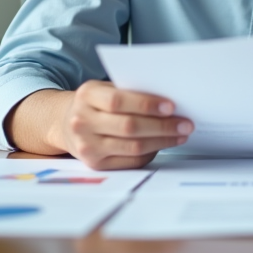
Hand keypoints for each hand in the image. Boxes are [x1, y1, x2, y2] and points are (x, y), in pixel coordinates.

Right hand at [8, 82, 193, 169]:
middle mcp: (83, 122)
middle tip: (185, 123)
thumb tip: (168, 101)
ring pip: (133, 146)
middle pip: (129, 126)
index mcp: (87, 96)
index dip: (146, 104)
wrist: (66, 123)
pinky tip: (163, 144)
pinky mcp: (95, 164)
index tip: (171, 106)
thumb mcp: (104, 88)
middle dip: (162, 126)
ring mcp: (87, 146)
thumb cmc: (95, 103)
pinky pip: (130, 161)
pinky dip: (151, 152)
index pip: (118, 101)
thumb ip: (129, 91)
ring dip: (162, 141)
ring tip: (180, 134)